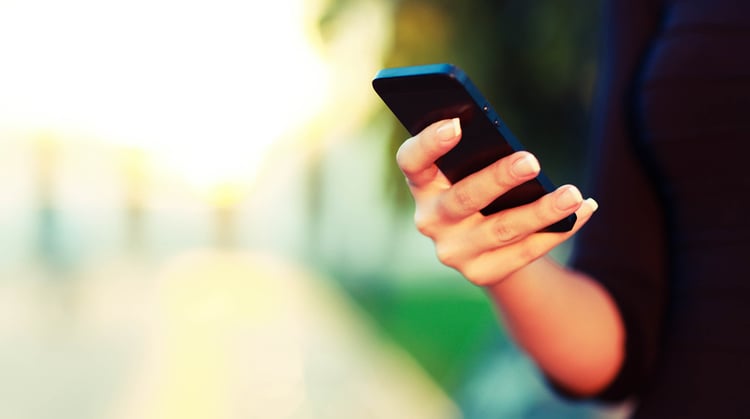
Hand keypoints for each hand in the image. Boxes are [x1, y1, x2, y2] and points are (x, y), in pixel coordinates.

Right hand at [396, 118, 598, 285]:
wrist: (484, 247)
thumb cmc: (478, 189)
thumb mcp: (470, 170)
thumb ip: (480, 156)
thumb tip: (520, 154)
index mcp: (422, 183)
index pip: (412, 161)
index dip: (428, 144)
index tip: (456, 124)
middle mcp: (430, 220)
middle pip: (463, 199)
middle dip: (498, 179)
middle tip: (531, 161)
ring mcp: (454, 251)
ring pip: (501, 229)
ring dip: (540, 211)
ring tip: (572, 195)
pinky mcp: (482, 273)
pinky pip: (525, 251)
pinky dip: (558, 230)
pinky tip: (583, 210)